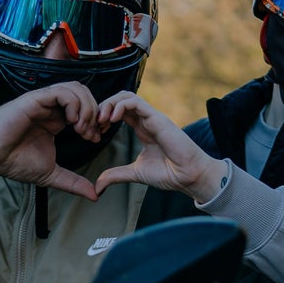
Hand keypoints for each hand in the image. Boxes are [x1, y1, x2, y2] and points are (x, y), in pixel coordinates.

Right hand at [0, 82, 102, 200]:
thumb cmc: (13, 162)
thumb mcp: (51, 174)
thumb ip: (73, 182)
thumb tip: (95, 195)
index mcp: (56, 120)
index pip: (85, 108)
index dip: (96, 121)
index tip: (95, 139)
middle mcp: (51, 108)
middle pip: (84, 94)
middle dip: (94, 112)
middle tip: (90, 134)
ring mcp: (43, 102)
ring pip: (75, 88)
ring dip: (86, 107)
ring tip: (81, 128)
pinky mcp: (35, 99)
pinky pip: (61, 91)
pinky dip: (73, 103)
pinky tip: (71, 121)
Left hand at [92, 93, 226, 202]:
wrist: (188, 176)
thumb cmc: (169, 173)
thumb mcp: (134, 173)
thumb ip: (116, 176)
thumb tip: (97, 186)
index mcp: (142, 129)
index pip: (120, 111)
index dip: (104, 116)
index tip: (96, 131)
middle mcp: (146, 120)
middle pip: (121, 99)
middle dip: (104, 107)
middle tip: (95, 123)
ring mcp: (152, 117)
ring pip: (127, 96)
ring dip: (110, 103)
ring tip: (102, 119)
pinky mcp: (157, 119)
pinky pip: (136, 102)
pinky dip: (121, 106)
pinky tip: (113, 119)